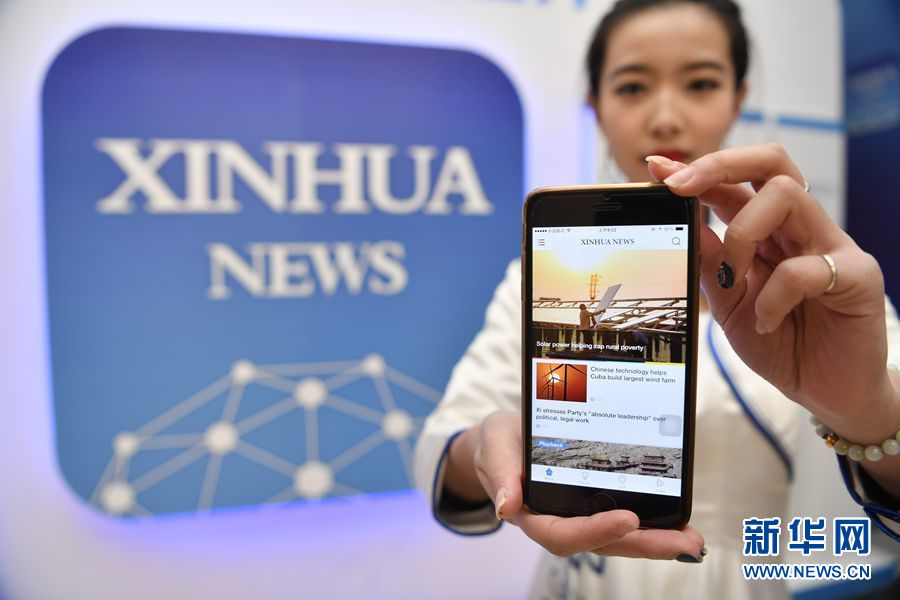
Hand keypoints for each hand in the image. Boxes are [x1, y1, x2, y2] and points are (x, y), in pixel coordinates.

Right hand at [446, 409, 705, 559]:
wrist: (503, 439)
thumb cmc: (498, 444)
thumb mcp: (493, 448)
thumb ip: (500, 474)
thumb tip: (508, 508)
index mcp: (533, 514)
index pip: (565, 532)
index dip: (597, 530)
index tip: (628, 518)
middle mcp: (560, 520)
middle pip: (604, 542)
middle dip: (646, 545)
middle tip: (686, 543)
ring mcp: (580, 514)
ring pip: (620, 534)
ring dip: (657, 539)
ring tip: (692, 538)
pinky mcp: (594, 502)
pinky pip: (624, 514)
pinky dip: (652, 520)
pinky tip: (679, 518)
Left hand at [646, 145, 899, 446]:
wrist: (826, 391)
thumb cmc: (782, 343)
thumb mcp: (729, 304)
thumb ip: (710, 264)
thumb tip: (684, 223)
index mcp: (769, 232)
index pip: (736, 183)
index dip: (698, 171)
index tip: (657, 169)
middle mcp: (801, 229)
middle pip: (772, 163)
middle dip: (720, 165)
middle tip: (681, 186)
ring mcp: (832, 247)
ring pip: (787, 196)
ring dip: (742, 234)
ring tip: (733, 280)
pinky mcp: (858, 276)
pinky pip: (805, 268)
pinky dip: (774, 296)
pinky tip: (768, 322)